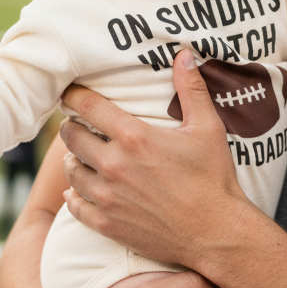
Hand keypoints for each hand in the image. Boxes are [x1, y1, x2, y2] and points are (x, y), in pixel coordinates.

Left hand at [58, 51, 248, 274]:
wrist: (216, 232)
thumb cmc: (214, 178)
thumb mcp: (207, 128)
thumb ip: (191, 89)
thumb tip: (184, 54)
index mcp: (134, 137)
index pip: (87, 106)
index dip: (74, 95)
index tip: (71, 93)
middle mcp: (114, 165)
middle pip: (71, 136)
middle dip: (72, 126)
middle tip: (80, 124)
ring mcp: (107, 197)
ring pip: (70, 169)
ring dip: (73, 159)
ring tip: (82, 155)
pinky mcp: (107, 223)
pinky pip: (74, 205)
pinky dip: (73, 194)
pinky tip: (79, 189)